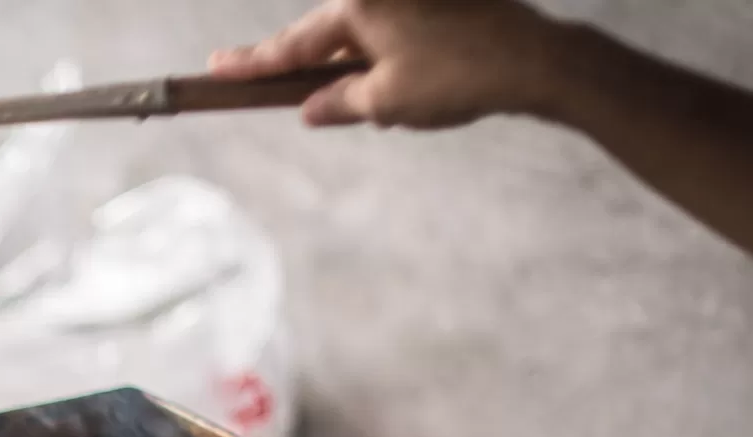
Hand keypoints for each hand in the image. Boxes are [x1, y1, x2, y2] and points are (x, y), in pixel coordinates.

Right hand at [208, 0, 581, 128]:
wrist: (537, 60)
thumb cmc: (459, 77)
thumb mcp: (387, 102)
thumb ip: (339, 102)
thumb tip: (310, 107)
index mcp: (359, 6)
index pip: (290, 44)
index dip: (251, 63)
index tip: (214, 68)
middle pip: (326, 35)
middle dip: (308, 69)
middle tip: (261, 79)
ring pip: (366, 38)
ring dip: (362, 72)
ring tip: (392, 110)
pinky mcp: (442, 5)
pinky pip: (398, 35)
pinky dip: (394, 63)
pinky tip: (418, 94)